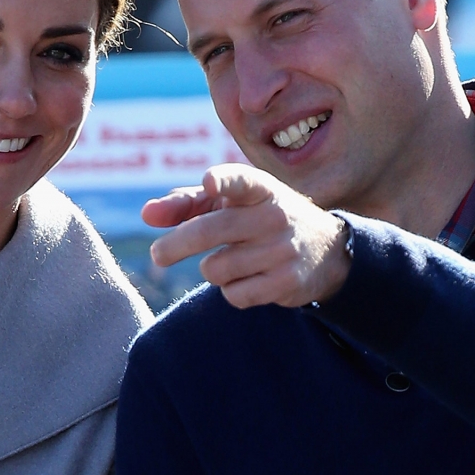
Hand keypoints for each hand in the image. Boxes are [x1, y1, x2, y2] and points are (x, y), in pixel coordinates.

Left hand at [142, 163, 352, 308]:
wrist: (327, 250)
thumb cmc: (262, 217)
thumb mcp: (233, 202)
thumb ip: (188, 203)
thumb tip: (147, 214)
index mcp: (260, 188)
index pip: (242, 180)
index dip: (224, 181)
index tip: (209, 182)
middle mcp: (273, 215)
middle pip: (210, 231)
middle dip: (175, 246)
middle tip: (157, 255)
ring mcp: (282, 251)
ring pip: (216, 268)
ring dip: (212, 269)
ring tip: (230, 261)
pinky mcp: (286, 283)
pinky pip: (234, 295)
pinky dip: (231, 290)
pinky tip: (248, 279)